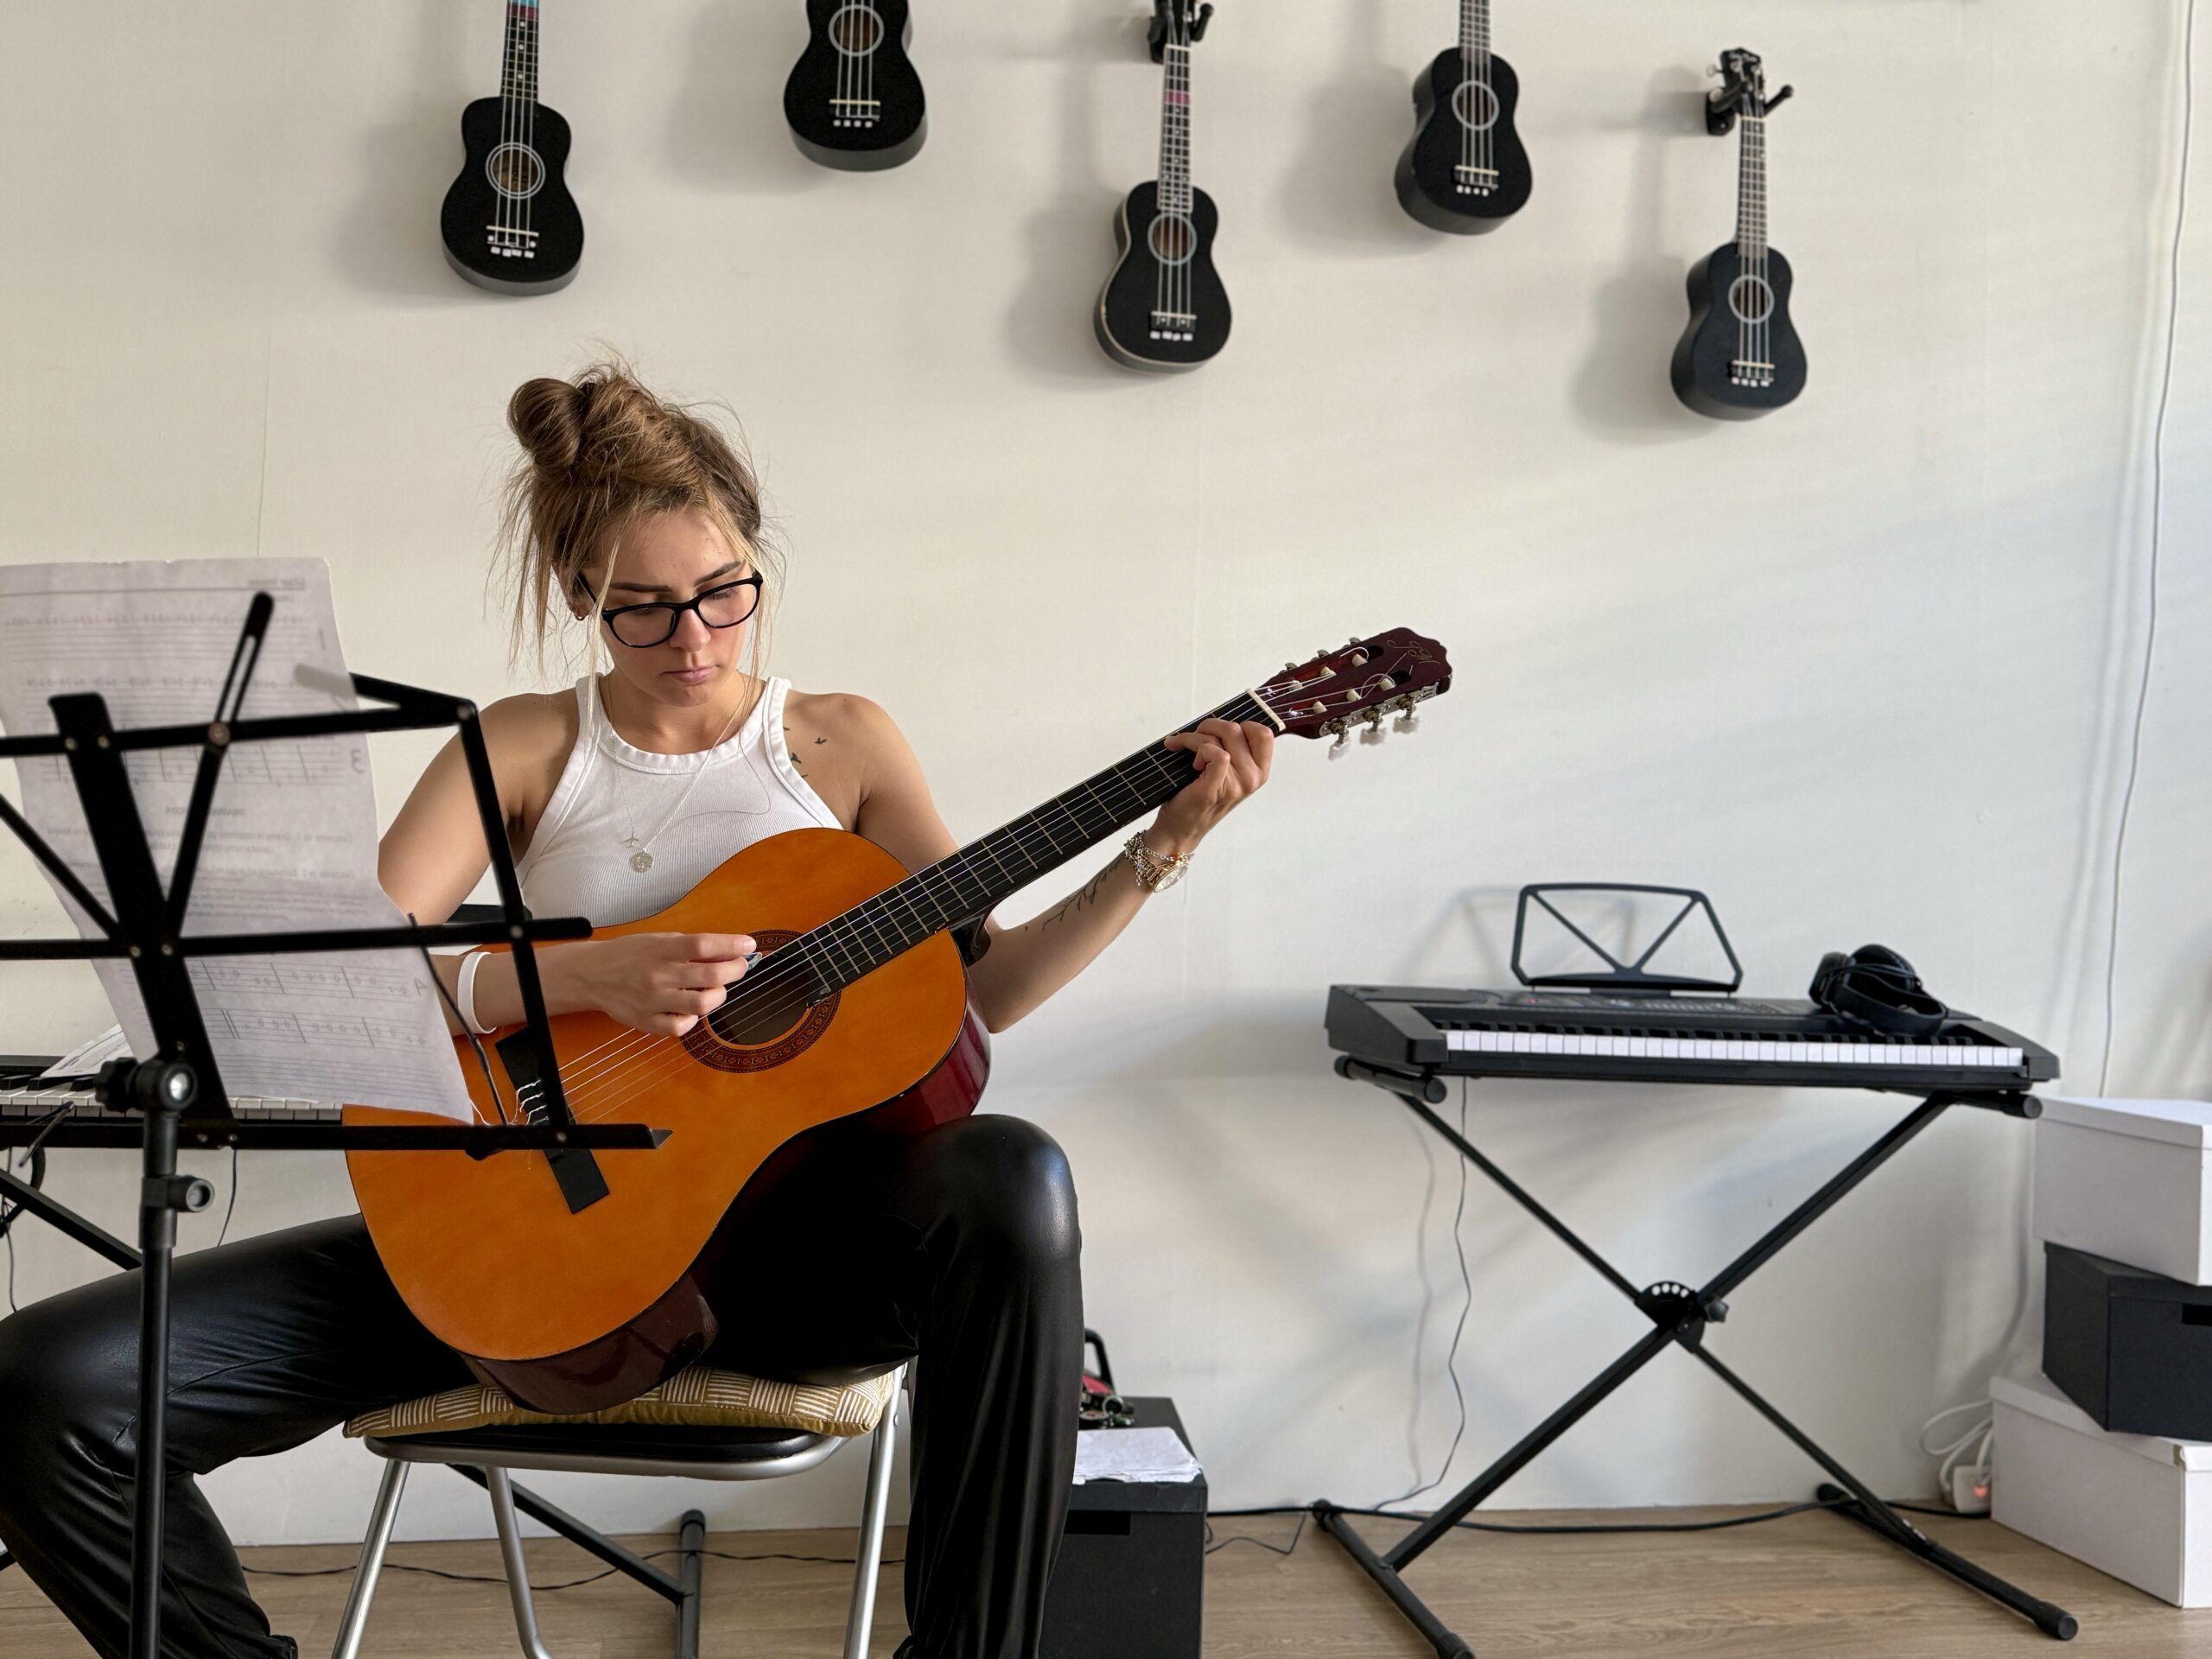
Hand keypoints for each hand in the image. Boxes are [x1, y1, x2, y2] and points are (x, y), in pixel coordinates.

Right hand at [568, 932, 755, 1035]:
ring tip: (716, 989)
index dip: (731, 945)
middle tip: (738, 967)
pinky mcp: (646, 1022)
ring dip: (718, 996)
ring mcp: (652, 1002)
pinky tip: (692, 1009)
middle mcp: (657, 975)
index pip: (703, 946)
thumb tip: (730, 951)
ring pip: (701, 1005)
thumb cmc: (631, 955)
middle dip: (734, 971)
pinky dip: (694, 1019)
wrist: (592, 975)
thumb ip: (690, 947)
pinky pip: (681, 1027)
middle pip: (709, 977)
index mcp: (660, 950)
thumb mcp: (658, 940)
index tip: (748, 945)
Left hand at [1154, 718, 1273, 855]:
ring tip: (1184, 745)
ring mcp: (1237, 785)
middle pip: (1236, 729)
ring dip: (1195, 736)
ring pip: (1221, 738)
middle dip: (1210, 726)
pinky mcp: (1216, 789)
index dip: (1241, 725)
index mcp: (1260, 772)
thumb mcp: (1227, 770)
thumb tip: (1222, 720)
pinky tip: (1182, 753)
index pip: (1264, 734)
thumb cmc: (1200, 793)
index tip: (1222, 733)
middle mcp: (1253, 779)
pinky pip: (1214, 752)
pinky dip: (1193, 746)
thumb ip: (1234, 748)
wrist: (1181, 826)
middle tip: (1195, 736)